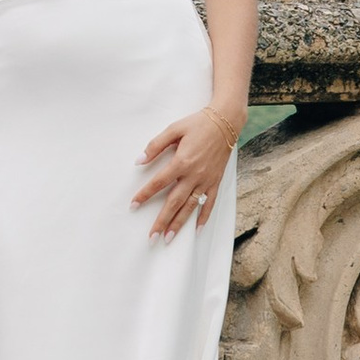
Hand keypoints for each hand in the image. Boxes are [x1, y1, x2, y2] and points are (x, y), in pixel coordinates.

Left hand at [135, 102, 240, 240]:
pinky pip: (210, 202)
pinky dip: (204, 217)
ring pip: (191, 207)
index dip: (144, 195)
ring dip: (179, 224)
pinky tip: (196, 229)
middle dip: (162, 221)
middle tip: (152, 238)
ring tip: (169, 238)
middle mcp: (194, 174)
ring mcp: (206, 180)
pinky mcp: (216, 181)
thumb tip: (139, 161)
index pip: (159, 183)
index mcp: (182, 161)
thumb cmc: (198, 124)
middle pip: (174, 202)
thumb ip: (155, 146)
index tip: (133, 205)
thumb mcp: (174, 129)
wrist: (225, 121)